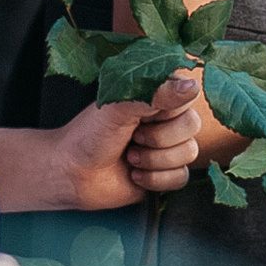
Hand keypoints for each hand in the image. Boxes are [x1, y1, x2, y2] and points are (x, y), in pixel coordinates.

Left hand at [47, 71, 202, 209]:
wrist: (73, 174)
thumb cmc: (90, 135)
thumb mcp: (119, 107)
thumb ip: (156, 94)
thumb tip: (193, 87)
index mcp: (156, 95)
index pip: (188, 94)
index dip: (168, 109)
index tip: (144, 115)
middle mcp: (165, 118)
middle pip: (193, 125)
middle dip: (160, 138)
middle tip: (134, 138)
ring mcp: (167, 146)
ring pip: (190, 153)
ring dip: (155, 160)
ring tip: (131, 157)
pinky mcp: (165, 173)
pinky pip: (181, 177)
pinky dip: (155, 179)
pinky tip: (134, 175)